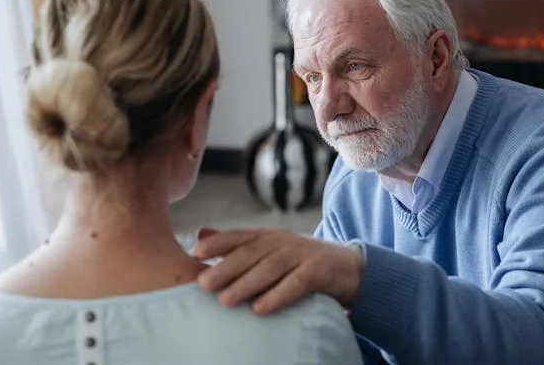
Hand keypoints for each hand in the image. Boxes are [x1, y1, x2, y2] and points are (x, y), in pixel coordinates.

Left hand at [193, 228, 363, 313]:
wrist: (347, 267)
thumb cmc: (300, 262)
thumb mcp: (269, 250)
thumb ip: (236, 244)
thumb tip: (200, 235)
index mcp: (268, 236)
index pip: (240, 236)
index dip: (218, 243)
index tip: (196, 252)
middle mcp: (283, 242)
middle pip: (251, 253)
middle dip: (226, 267)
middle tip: (202, 284)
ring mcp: (302, 254)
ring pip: (271, 268)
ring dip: (247, 283)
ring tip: (225, 299)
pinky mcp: (320, 270)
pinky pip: (297, 283)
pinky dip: (278, 295)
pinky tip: (261, 308)